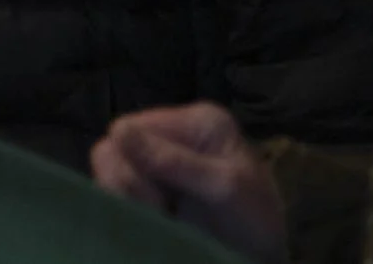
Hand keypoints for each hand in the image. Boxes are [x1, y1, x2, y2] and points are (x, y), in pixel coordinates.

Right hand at [91, 103, 284, 263]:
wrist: (263, 259)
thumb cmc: (254, 223)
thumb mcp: (224, 190)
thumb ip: (173, 161)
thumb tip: (118, 131)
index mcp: (196, 122)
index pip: (129, 127)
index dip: (132, 164)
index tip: (159, 200)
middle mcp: (173, 136)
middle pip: (113, 148)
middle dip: (128, 185)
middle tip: (161, 212)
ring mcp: (161, 164)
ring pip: (110, 170)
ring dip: (127, 199)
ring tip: (160, 219)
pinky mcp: (153, 189)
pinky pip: (118, 191)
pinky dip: (129, 209)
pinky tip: (153, 223)